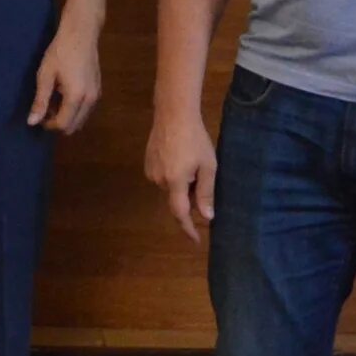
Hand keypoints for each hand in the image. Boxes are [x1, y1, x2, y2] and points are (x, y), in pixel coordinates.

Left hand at [26, 23, 102, 134]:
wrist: (81, 33)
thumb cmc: (60, 52)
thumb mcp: (45, 75)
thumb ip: (40, 101)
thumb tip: (32, 122)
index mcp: (76, 97)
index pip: (63, 125)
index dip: (48, 125)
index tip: (39, 115)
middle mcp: (90, 100)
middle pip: (74, 127)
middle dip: (58, 123)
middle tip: (45, 109)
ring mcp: (96, 96)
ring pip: (81, 120)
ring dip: (67, 117)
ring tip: (54, 101)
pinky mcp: (98, 90)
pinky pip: (86, 110)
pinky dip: (75, 110)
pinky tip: (64, 95)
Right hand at [147, 113, 218, 242]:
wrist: (173, 114)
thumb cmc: (195, 139)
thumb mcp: (208, 166)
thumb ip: (206, 192)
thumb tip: (206, 216)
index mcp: (175, 182)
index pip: (181, 214)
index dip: (188, 228)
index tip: (196, 240)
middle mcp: (159, 181)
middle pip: (177, 199)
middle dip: (190, 196)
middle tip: (202, 177)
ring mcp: (151, 171)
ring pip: (170, 188)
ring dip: (182, 184)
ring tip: (192, 162)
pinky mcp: (147, 163)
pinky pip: (163, 177)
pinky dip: (173, 175)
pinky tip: (180, 158)